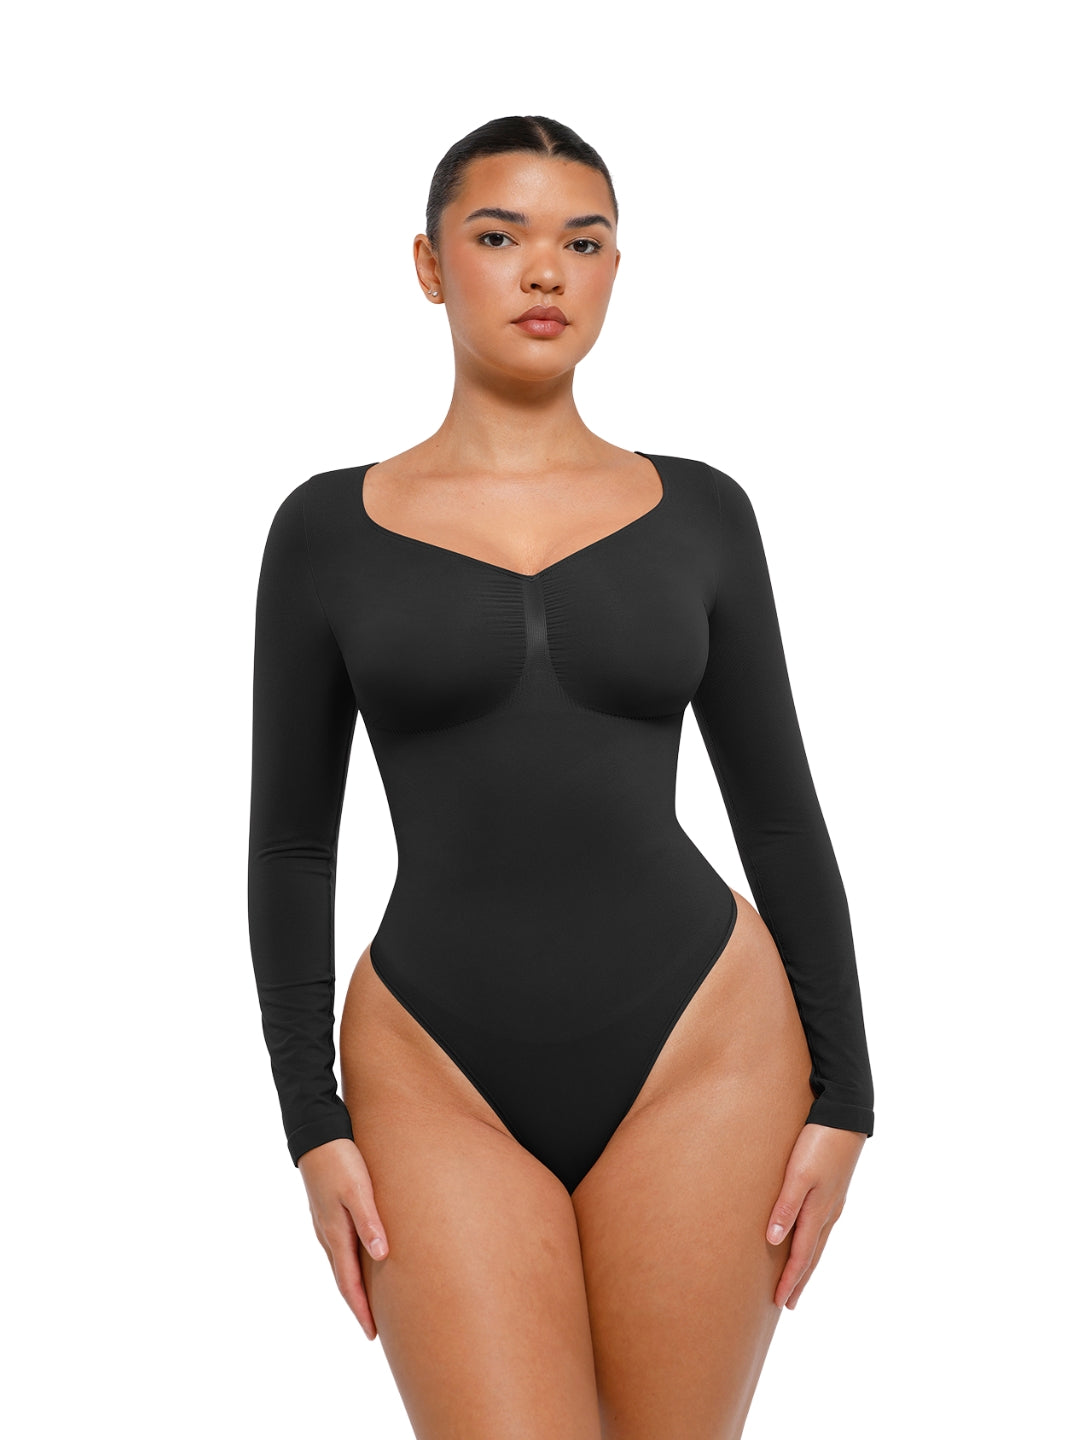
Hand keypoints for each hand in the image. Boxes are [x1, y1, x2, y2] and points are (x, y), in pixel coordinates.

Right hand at [297, 1138, 388, 1339]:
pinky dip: (350, 1265)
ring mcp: (325, 1224)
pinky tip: (360, 1262)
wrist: (315, 1135)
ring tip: (368, 1302)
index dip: (360, 1310)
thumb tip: (381, 1256)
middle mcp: (327, 1234)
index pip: (349, 1283)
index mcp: (335, 1234)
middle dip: (357, 1305)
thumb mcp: (358, 1189)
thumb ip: (369, 1222)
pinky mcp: (327, 1212)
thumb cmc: (340, 1160)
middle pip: (344, 1279)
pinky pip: (340, 1248)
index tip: (372, 1334)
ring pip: (340, 1264)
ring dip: (353, 1286)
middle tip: (372, 1328)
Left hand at [766, 1122, 865, 1309]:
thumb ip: (786, 1206)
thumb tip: (773, 1241)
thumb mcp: (799, 1174)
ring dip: (807, 1264)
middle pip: (812, 1255)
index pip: (801, 1255)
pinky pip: (821, 1226)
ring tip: (797, 1279)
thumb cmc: (819, 1143)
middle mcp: (828, 1212)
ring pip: (818, 1242)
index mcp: (819, 1212)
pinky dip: (813, 1242)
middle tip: (788, 1303)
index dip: (789, 1280)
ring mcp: (833, 1202)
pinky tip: (809, 1239)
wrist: (845, 1116)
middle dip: (799, 1279)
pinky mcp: (834, 1189)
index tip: (779, 1302)